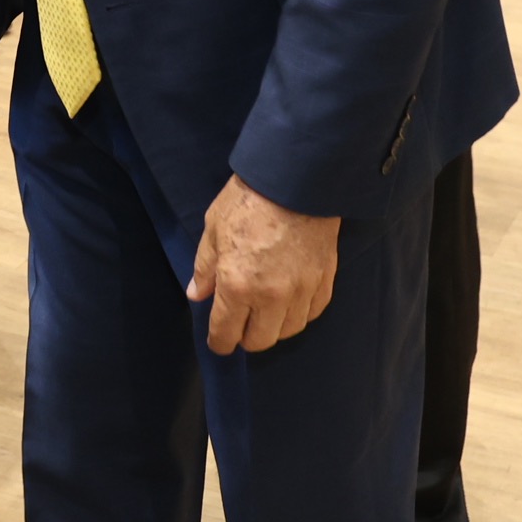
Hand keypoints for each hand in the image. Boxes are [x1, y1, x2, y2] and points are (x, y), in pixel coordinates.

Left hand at [185, 174, 339, 354]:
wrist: (295, 179)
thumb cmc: (248, 200)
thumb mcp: (213, 229)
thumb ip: (204, 268)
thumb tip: (197, 295)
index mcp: (237, 286)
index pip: (226, 334)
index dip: (218, 342)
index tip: (217, 340)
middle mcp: (270, 298)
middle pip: (259, 342)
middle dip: (245, 337)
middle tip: (241, 322)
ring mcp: (301, 292)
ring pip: (288, 332)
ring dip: (274, 327)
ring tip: (266, 311)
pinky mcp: (324, 282)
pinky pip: (311, 314)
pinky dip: (299, 313)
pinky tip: (290, 301)